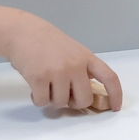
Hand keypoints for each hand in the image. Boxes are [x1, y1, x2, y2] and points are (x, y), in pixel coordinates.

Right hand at [5, 13, 122, 110]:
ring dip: (52, 99)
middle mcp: (75, 65)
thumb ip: (82, 70)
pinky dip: (38, 99)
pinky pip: (42, 102)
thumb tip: (86, 95)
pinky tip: (35, 87)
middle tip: (64, 95)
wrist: (23, 32)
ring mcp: (58, 72)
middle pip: (84, 99)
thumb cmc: (48, 42)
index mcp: (87, 58)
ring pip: (61, 103)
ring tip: (46, 85)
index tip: (115, 107)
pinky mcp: (39, 78)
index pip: (109, 77)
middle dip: (74, 103)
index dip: (116, 94)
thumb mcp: (73, 51)